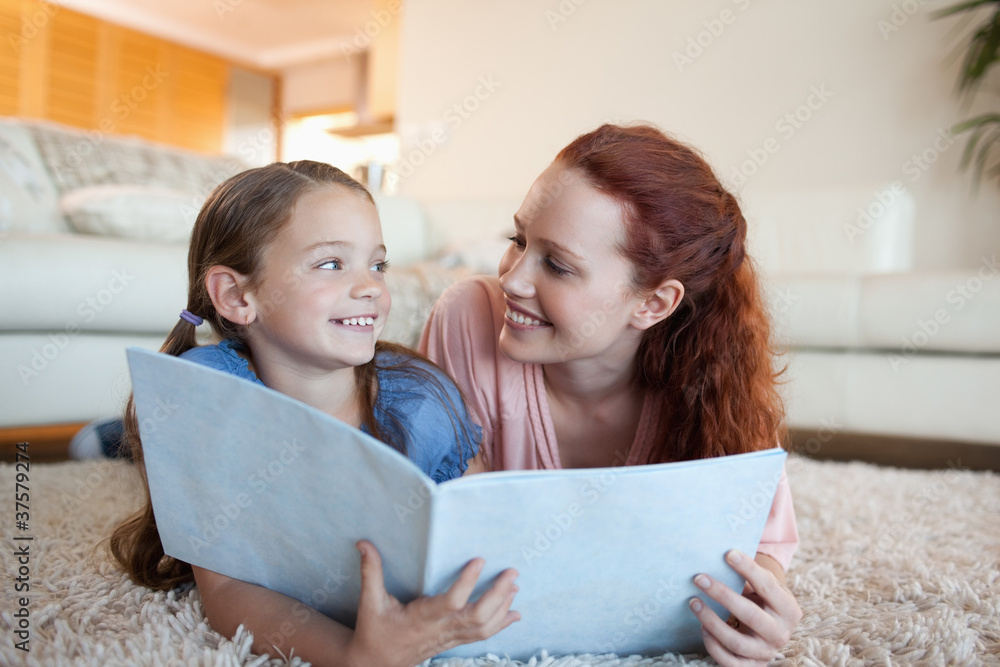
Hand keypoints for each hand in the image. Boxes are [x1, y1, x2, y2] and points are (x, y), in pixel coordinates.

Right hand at [347, 540, 519, 666]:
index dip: (467, 583)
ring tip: (515, 585)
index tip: (480, 560)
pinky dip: (500, 624)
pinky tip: (515, 613)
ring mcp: (448, 638)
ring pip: (483, 628)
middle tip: (512, 572)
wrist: (375, 663)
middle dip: (497, 595)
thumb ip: (371, 571)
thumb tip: (363, 543)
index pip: (451, 602)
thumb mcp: (369, 601)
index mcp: (421, 618)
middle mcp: (439, 629)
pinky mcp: (452, 642)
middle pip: (477, 616)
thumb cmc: (374, 630)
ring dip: (502, 607)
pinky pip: (481, 636)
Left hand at [687, 550, 800, 665]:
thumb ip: (751, 576)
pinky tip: (701, 627)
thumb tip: (722, 555)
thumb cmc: (763, 602)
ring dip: (711, 621)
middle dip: (722, 595)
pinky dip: (712, 645)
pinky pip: (728, 661)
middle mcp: (780, 633)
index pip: (767, 586)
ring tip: (694, 602)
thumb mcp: (766, 588)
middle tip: (699, 578)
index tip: (728, 554)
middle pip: (750, 614)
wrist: (772, 632)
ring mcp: (766, 653)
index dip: (748, 569)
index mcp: (789, 609)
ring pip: (735, 641)